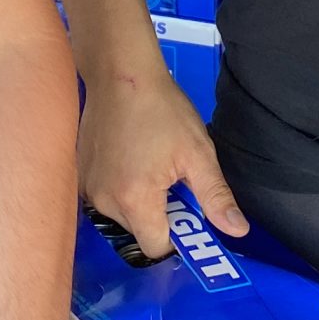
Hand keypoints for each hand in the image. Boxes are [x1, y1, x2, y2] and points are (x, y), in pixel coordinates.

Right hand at [77, 63, 246, 256]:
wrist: (120, 72)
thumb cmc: (163, 110)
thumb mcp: (198, 152)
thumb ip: (215, 196)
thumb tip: (238, 231)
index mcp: (135, 199)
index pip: (155, 247)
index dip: (176, 237)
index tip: (187, 211)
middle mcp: (103, 201)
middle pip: (138, 231)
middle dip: (159, 214)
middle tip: (172, 180)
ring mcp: (87, 187)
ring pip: (121, 215)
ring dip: (139, 201)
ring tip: (150, 163)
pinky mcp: (80, 172)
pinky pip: (106, 196)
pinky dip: (121, 187)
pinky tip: (130, 156)